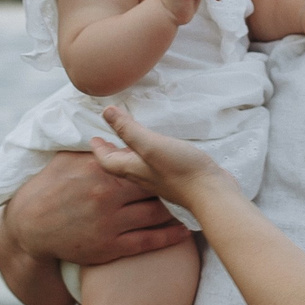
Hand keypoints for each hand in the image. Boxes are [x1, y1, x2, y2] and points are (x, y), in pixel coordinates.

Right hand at [1, 150, 186, 273]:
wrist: (30, 227)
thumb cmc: (48, 189)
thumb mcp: (66, 161)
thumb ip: (92, 147)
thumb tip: (107, 124)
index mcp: (99, 170)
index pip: (139, 161)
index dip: (159, 161)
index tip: (177, 158)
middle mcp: (107, 195)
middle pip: (152, 186)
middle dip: (173, 183)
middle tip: (193, 180)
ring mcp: (110, 222)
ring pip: (155, 213)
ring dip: (176, 208)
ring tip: (193, 203)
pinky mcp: (110, 247)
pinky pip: (148, 240)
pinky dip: (169, 235)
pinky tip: (184, 229)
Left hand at [89, 105, 232, 209]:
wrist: (211, 193)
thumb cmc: (179, 169)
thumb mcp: (150, 144)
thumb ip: (128, 129)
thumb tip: (107, 112)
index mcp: (133, 170)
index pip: (107, 162)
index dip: (98, 150)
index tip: (93, 139)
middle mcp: (144, 176)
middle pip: (120, 165)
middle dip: (112, 152)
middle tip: (107, 141)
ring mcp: (160, 179)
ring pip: (137, 166)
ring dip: (129, 154)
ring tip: (128, 143)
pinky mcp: (176, 178)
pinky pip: (154, 166)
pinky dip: (148, 156)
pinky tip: (157, 150)